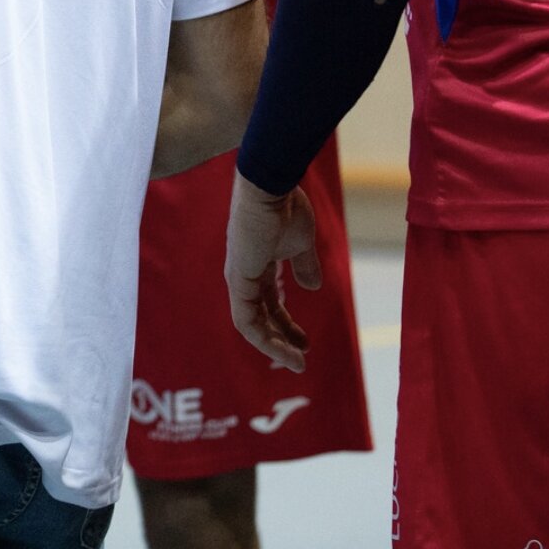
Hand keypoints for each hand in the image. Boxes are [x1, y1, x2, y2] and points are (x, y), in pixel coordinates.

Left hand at [224, 171, 321, 373]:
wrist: (271, 187)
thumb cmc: (286, 207)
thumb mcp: (302, 243)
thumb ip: (304, 266)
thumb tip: (312, 287)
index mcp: (259, 264)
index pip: (270, 302)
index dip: (287, 324)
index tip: (306, 343)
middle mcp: (244, 273)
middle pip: (260, 316)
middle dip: (280, 340)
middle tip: (301, 359)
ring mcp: (238, 277)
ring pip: (251, 324)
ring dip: (273, 346)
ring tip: (296, 362)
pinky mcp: (237, 280)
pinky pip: (245, 319)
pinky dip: (263, 338)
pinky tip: (282, 349)